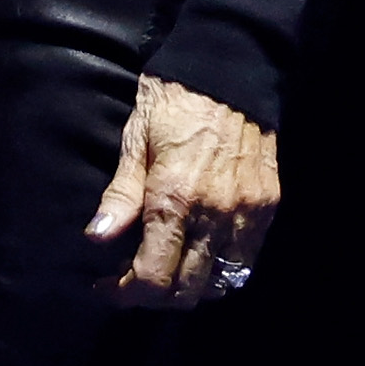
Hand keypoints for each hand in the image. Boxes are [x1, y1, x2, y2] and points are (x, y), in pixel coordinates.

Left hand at [84, 74, 279, 309]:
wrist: (229, 69)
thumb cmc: (172, 100)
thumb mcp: (135, 140)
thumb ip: (121, 196)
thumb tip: (96, 237)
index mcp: (173, 197)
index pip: (152, 276)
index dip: (125, 292)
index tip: (106, 286)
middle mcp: (214, 214)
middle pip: (186, 290)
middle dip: (154, 296)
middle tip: (133, 280)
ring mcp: (246, 212)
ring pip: (220, 283)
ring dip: (190, 288)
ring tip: (168, 270)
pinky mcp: (268, 206)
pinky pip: (246, 260)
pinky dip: (222, 271)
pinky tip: (202, 257)